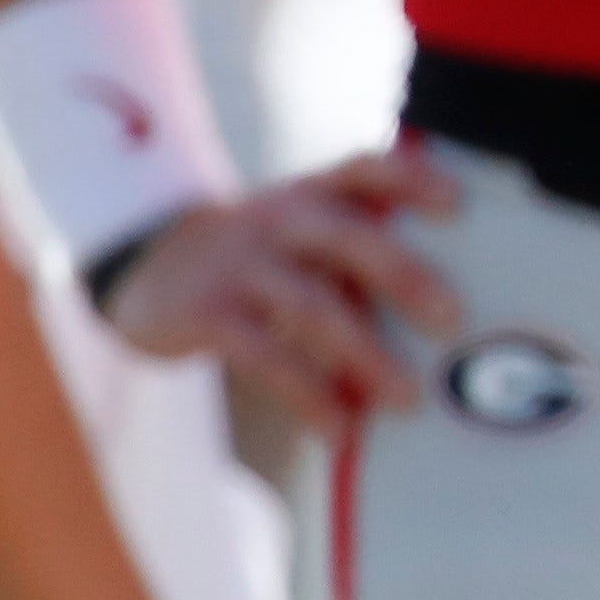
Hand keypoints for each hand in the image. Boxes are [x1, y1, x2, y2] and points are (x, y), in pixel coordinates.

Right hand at [103, 147, 461, 428]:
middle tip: (453, 319)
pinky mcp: (208, 315)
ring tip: (409, 399)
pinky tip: (339, 429)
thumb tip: (447, 303)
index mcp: (311, 192)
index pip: (365, 170)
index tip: (459, 204)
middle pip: (350, 239)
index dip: (413, 180)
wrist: (140, 266)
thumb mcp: (297, 228)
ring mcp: (242, 264)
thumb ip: (357, 245)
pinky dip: (309, 396)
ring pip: (314, 307)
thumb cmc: (255, 253)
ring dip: (367, 356)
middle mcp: (279, 217)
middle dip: (406, 277)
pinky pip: (268, 358)